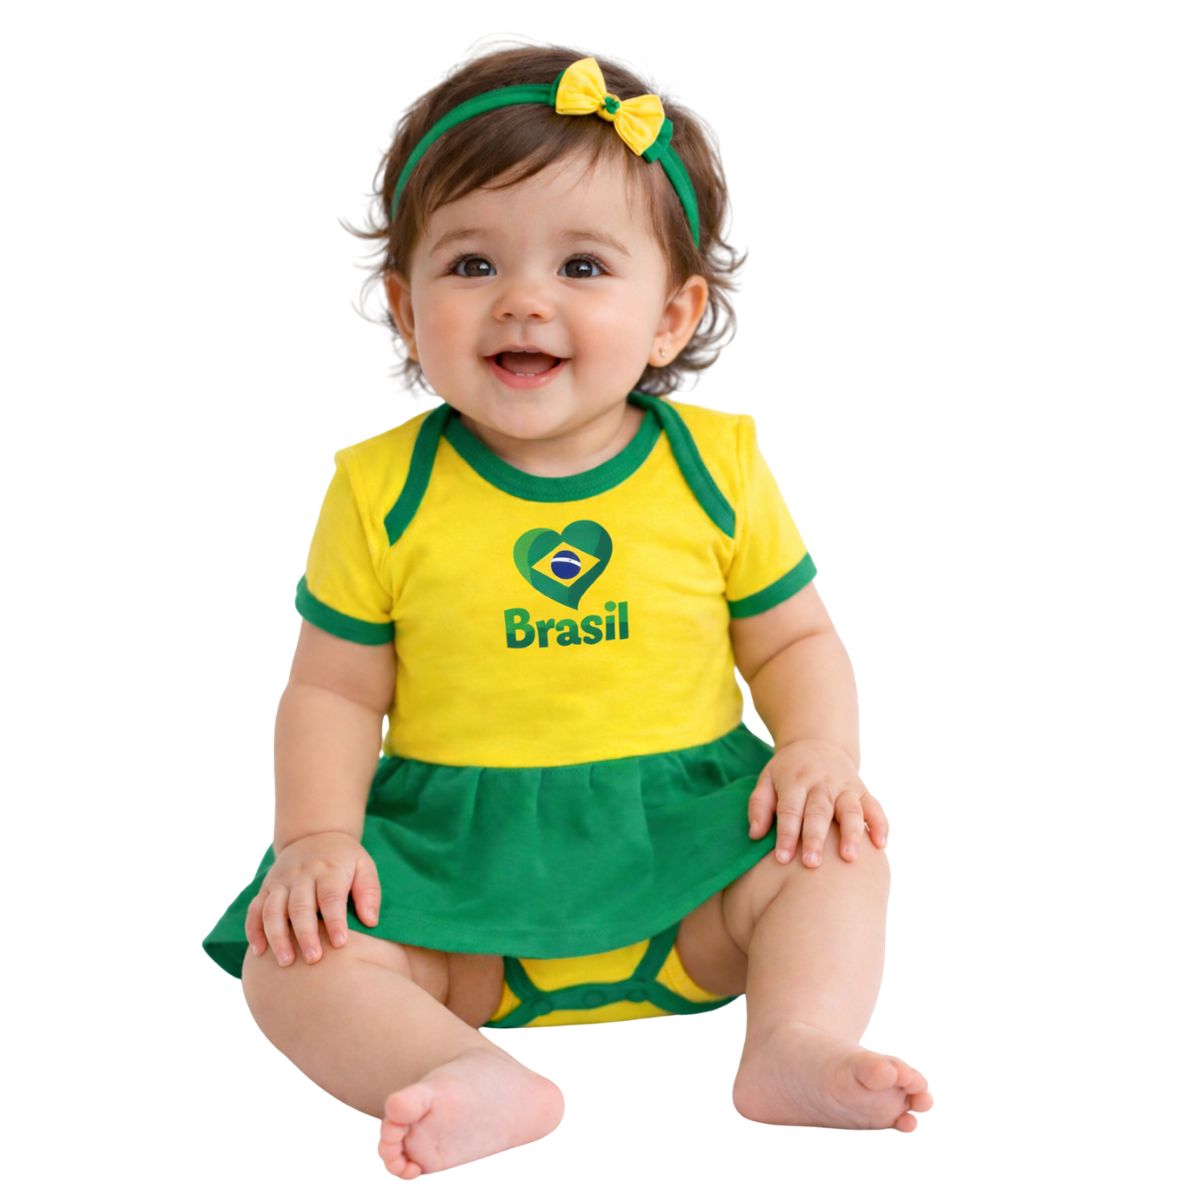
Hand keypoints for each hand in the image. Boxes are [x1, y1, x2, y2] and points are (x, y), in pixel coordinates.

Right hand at [244, 831, 381, 965]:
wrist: (315, 835)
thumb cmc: (344, 860)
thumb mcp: (364, 866)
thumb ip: (369, 892)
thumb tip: (370, 921)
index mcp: (329, 870)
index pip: (330, 896)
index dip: (335, 920)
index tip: (340, 943)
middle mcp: (302, 875)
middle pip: (300, 906)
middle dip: (305, 934)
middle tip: (313, 959)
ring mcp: (281, 881)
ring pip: (273, 910)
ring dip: (277, 936)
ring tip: (285, 962)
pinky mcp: (266, 888)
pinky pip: (255, 909)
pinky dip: (254, 930)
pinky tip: (258, 951)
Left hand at [747, 739, 888, 867]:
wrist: (817, 742)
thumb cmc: (787, 771)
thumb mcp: (766, 779)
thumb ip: (759, 805)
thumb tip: (755, 834)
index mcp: (795, 780)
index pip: (790, 809)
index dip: (786, 834)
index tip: (782, 859)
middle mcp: (821, 783)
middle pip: (819, 811)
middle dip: (815, 838)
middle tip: (811, 864)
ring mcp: (844, 786)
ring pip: (850, 809)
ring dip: (851, 833)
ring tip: (849, 858)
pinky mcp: (862, 790)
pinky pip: (874, 806)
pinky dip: (880, 824)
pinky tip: (880, 844)